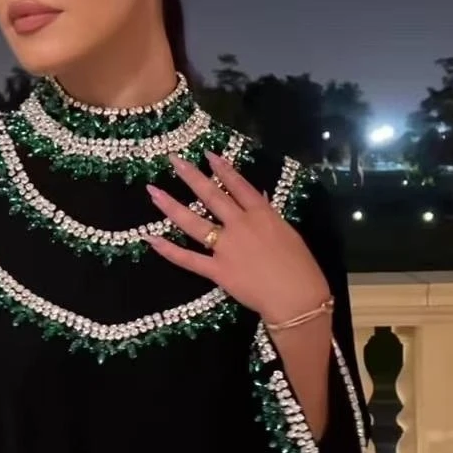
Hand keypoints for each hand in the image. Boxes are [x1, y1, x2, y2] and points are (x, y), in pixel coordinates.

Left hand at [145, 151, 329, 321]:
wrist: (296, 298)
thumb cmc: (301, 267)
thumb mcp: (289, 232)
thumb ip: (268, 214)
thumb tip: (258, 196)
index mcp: (262, 214)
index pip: (238, 185)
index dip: (223, 168)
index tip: (207, 154)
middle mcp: (240, 225)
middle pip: (211, 195)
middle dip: (191, 176)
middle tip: (174, 160)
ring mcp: (226, 247)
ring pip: (194, 222)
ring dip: (171, 206)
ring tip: (153, 192)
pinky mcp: (218, 270)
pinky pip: (189, 259)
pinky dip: (169, 250)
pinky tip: (151, 239)